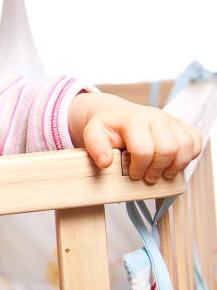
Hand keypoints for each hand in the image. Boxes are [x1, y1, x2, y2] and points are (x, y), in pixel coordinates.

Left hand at [68, 92, 201, 182]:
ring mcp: (171, 120)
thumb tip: (105, 163)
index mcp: (134, 120)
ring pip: (186, 147)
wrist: (115, 113)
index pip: (144, 150)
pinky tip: (173, 162)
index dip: (139, 167)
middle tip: (147, 177)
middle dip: (157, 169)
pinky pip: (196, 142)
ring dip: (175, 166)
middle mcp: (155, 117)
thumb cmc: (107, 126)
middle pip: (168, 150)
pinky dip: (189, 156)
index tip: (132, 174)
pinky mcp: (181, 124)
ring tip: (162, 173)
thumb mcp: (93, 134)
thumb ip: (96, 147)